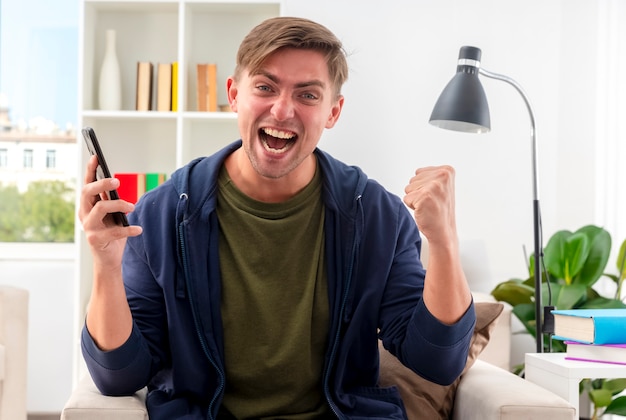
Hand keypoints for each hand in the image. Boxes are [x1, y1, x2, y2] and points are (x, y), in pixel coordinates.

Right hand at [78, 155, 141, 269]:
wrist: (109, 259)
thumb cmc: (112, 233)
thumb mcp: (113, 214)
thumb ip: (111, 200)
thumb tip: (116, 184)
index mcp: (88, 205)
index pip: (87, 184)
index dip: (90, 170)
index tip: (96, 157)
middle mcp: (84, 213)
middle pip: (88, 192)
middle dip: (102, 184)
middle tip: (117, 181)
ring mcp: (88, 227)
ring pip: (100, 208)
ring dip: (118, 204)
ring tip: (132, 207)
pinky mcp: (96, 239)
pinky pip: (114, 231)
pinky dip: (129, 229)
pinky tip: (139, 230)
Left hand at [403, 165, 456, 246]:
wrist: (443, 231)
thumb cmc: (439, 210)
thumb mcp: (441, 186)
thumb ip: (430, 176)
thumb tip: (417, 172)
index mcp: (447, 170)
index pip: (419, 173)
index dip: (423, 186)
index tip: (435, 196)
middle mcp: (443, 175)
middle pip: (413, 180)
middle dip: (418, 192)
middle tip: (431, 202)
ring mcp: (434, 185)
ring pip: (408, 189)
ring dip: (415, 199)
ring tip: (428, 206)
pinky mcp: (425, 196)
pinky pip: (406, 199)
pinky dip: (412, 206)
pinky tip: (425, 211)